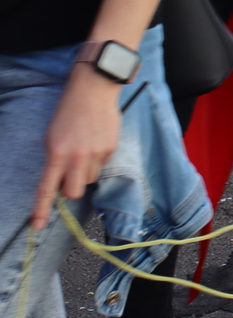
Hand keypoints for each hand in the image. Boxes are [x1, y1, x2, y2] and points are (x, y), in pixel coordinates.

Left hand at [33, 66, 120, 228]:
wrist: (93, 91)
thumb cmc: (68, 114)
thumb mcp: (53, 138)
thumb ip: (55, 162)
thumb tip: (61, 184)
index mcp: (57, 153)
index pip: (47, 188)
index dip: (42, 210)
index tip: (37, 226)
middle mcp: (76, 156)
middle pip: (73, 191)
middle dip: (71, 188)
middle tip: (70, 175)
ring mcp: (96, 153)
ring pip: (89, 179)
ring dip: (85, 172)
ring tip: (85, 151)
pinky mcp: (111, 149)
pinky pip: (102, 166)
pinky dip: (97, 159)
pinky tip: (95, 142)